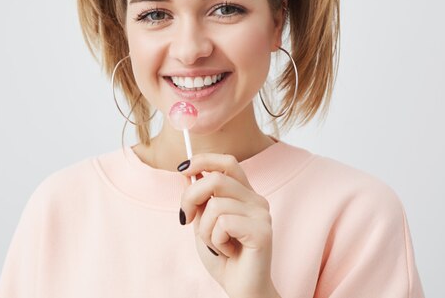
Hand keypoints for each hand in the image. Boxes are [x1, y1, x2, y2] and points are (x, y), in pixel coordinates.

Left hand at [178, 153, 280, 297]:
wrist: (240, 289)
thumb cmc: (223, 257)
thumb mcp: (203, 223)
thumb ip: (199, 198)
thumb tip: (186, 171)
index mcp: (244, 194)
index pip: (227, 162)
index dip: (203, 159)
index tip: (182, 168)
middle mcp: (256, 199)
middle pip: (214, 179)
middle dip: (190, 198)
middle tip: (185, 220)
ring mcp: (262, 214)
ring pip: (215, 204)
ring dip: (204, 230)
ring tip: (216, 244)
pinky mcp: (262, 230)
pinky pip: (223, 223)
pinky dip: (216, 240)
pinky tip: (227, 251)